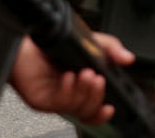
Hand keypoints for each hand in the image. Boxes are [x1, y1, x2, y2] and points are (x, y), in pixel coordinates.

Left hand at [9, 32, 133, 123]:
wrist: (26, 42)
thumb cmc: (54, 45)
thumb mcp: (90, 42)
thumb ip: (111, 49)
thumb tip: (128, 58)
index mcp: (82, 87)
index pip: (95, 108)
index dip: (103, 113)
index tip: (110, 107)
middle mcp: (69, 96)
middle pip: (88, 111)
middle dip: (96, 96)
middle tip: (98, 79)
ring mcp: (55, 99)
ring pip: (75, 108)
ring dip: (83, 91)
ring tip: (86, 73)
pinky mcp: (41, 99)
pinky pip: (59, 102)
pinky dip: (67, 90)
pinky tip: (69, 77)